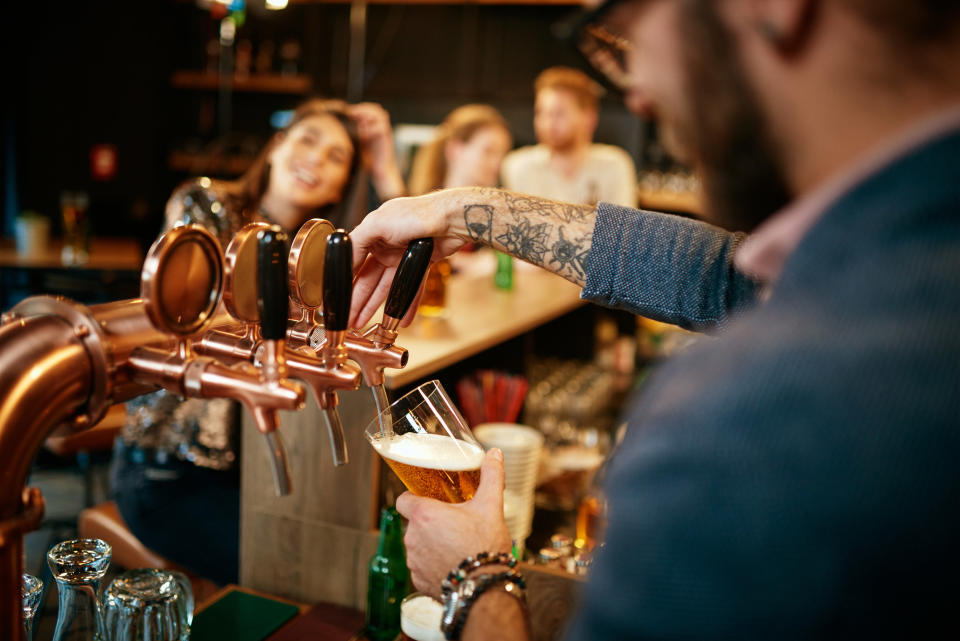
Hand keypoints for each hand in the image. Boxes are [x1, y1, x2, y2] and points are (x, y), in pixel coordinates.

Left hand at [347, 102, 404, 199]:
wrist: (382, 172)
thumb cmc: (370, 161)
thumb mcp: (359, 144)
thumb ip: (355, 134)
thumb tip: (342, 127)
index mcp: (374, 126)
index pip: (369, 109)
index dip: (359, 108)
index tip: (347, 112)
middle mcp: (381, 127)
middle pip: (376, 108)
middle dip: (363, 108)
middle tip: (352, 113)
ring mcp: (385, 132)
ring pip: (381, 114)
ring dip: (369, 115)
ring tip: (359, 120)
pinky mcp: (387, 139)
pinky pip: (382, 127)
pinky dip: (372, 128)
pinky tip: (364, 133)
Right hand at [349, 189, 467, 327]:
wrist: (451, 219)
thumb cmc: (417, 214)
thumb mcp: (378, 223)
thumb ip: (357, 242)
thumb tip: (343, 259)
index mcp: (374, 235)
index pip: (354, 263)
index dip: (346, 283)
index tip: (338, 299)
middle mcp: (387, 247)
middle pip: (369, 280)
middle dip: (357, 301)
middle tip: (348, 319)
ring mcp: (405, 258)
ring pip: (387, 288)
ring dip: (375, 306)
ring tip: (363, 323)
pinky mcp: (422, 266)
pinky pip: (412, 289)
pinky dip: (406, 305)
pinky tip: (400, 320)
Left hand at [395, 448, 512, 599]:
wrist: (485, 588)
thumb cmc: (485, 546)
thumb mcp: (490, 506)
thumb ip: (491, 476)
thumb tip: (495, 453)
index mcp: (424, 515)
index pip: (403, 500)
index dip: (413, 498)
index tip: (428, 499)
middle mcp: (413, 538)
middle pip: (414, 523)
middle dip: (430, 523)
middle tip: (452, 523)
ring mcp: (414, 561)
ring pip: (418, 546)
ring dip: (431, 544)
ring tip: (455, 545)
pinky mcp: (418, 581)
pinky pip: (421, 567)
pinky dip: (433, 565)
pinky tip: (452, 564)